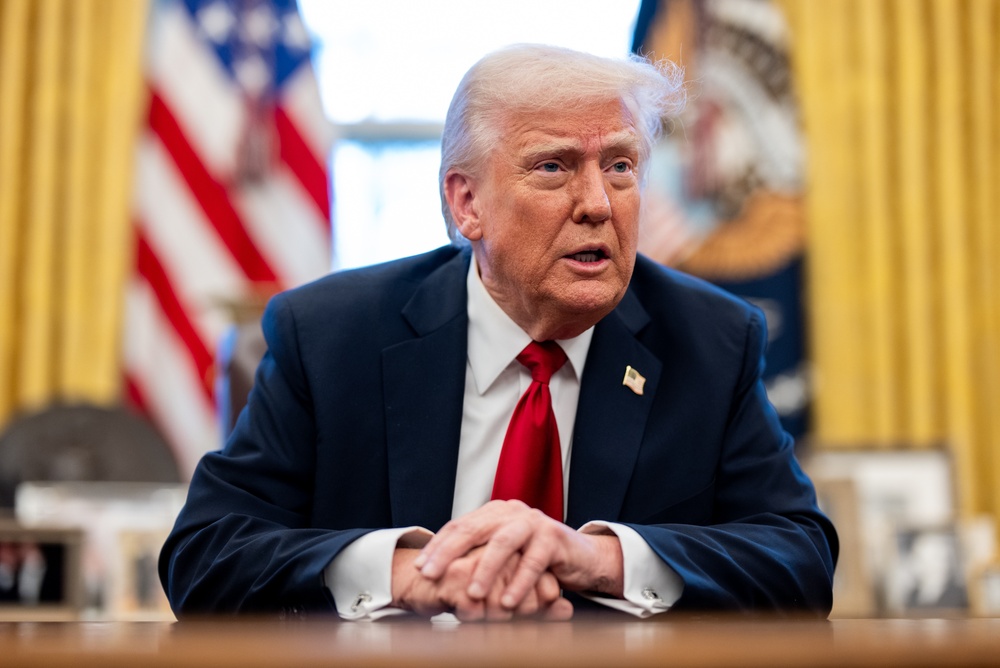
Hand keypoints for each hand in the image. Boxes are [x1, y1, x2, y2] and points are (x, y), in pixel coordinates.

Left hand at [413, 500, 623, 610]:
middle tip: (430, 575)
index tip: (419, 567)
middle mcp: (511, 512)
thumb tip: (437, 570)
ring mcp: (534, 522)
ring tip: (472, 594)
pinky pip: (533, 561)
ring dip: (486, 570)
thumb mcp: (503, 555)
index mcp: (494, 512)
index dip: (437, 546)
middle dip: (448, 554)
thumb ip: (478, 555)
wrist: (581, 557)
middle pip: (473, 529)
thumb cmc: (535, 559)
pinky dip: (519, 583)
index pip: (459, 526)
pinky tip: (508, 602)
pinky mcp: (554, 537)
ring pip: (503, 544)